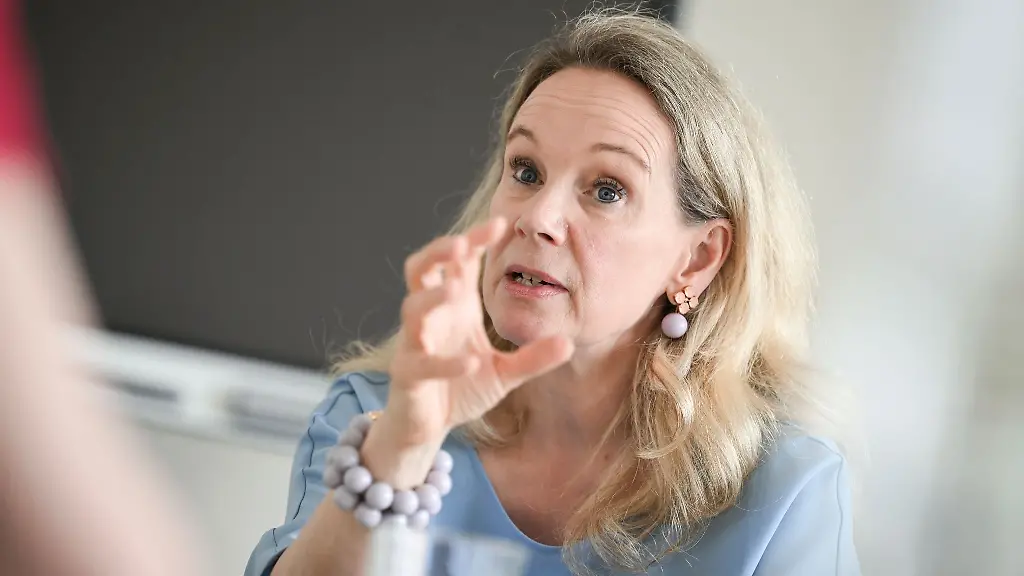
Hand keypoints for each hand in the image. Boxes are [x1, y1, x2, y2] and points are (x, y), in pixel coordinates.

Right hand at [382, 217, 573, 445]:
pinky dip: (445, 361)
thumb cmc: (461, 386)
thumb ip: (534, 358)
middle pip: (421, 268)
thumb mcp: (505, 372)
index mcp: (454, 306)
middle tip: (462, 244)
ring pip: (412, 308)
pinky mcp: (407, 374)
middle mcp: (431, 317)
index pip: (459, 261)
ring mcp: (414, 343)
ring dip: (433, 298)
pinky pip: (421, 362)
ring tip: (457, 292)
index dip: (474, 239)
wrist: (428, 426)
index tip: (501, 223)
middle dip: (438, 252)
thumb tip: (569, 343)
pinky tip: (471, 361)